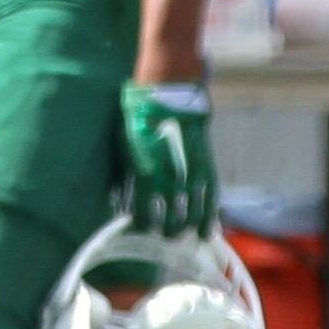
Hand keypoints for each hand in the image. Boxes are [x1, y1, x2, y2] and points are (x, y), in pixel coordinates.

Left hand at [122, 81, 217, 235]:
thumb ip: (124, 173)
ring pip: (191, 212)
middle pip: (169, 218)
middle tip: (160, 238)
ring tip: (181, 237)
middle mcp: (170, 178)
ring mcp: (191, 173)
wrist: (168, 90)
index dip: (141, 226)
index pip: (143, 213)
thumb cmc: (137, 116)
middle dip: (165, 231)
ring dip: (186, 227)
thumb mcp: (123, 144)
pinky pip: (209, 197)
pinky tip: (207, 231)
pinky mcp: (206, 164)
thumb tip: (119, 198)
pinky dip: (209, 216)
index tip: (138, 230)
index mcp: (145, 173)